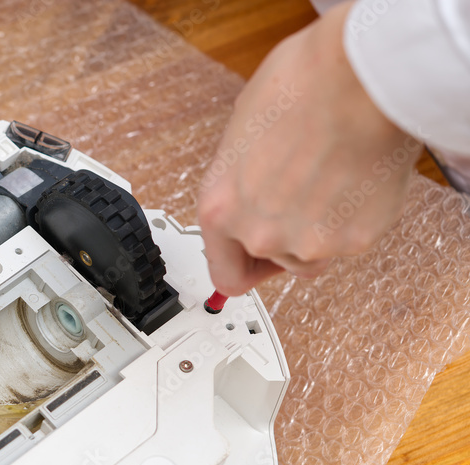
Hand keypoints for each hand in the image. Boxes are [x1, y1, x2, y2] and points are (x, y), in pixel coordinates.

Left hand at [197, 2, 420, 295]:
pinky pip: (351, 241)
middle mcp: (258, 233)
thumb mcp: (244, 133)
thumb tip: (249, 192)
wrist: (362, 76)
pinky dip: (355, 218)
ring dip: (321, 228)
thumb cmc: (302, 85)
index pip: (225, 272)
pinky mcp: (355, 240)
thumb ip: (242, 183)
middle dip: (287, 238)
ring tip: (330, 176)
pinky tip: (355, 176)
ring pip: (314, 255)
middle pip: (274, 263)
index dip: (244, 264)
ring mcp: (308, 242)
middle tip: (304, 198)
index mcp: (220, 208)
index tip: (254, 262)